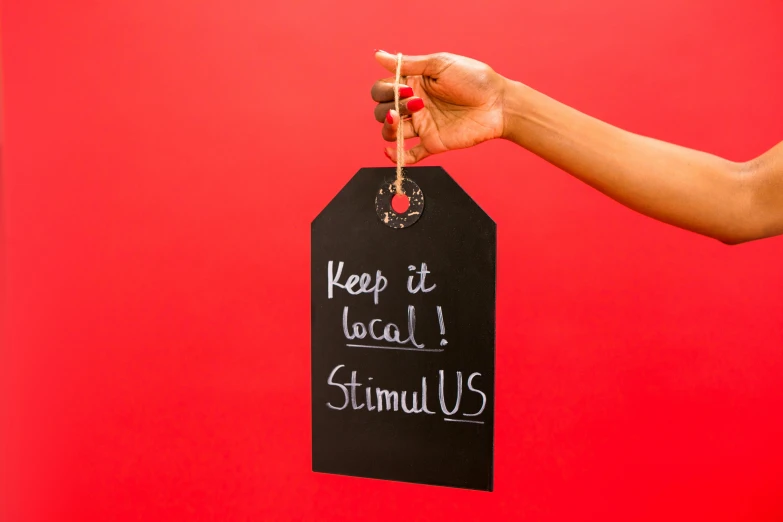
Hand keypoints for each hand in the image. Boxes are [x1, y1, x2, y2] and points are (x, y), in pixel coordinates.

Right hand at [372, 50, 507, 163]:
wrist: (498, 104)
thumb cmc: (474, 79)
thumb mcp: (440, 64)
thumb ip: (409, 63)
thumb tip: (378, 55)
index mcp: (413, 84)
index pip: (382, 89)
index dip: (385, 90)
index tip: (405, 86)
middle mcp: (414, 105)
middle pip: (381, 111)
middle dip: (388, 107)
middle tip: (413, 102)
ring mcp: (422, 125)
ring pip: (391, 132)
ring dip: (389, 128)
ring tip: (399, 121)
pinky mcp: (432, 143)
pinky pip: (410, 155)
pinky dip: (397, 157)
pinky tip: (391, 152)